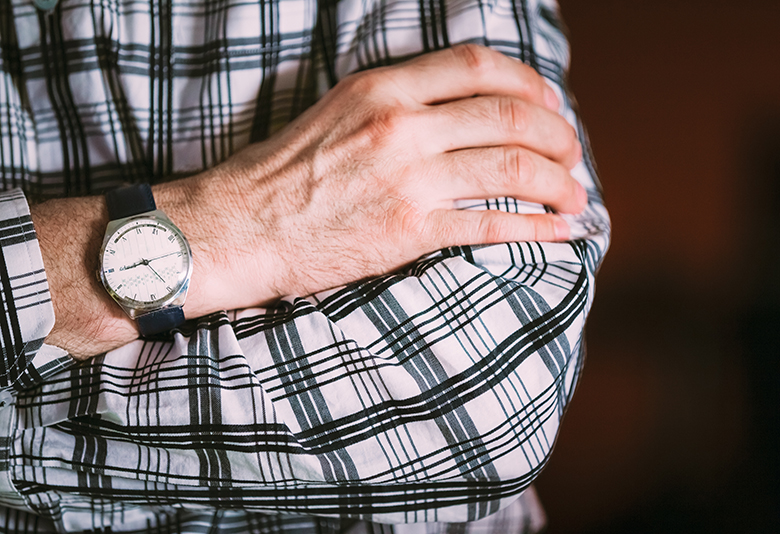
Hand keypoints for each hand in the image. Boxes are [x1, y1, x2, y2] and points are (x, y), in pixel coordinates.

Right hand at [33, 44, 584, 358]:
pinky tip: (558, 231)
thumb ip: (397, 105)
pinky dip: (535, 227)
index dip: (528, 82)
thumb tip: (456, 113)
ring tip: (578, 196)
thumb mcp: (338, 113)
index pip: (478, 66)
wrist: (239, 227)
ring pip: (511, 169)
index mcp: (383, 89)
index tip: (550, 103)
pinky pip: (490, 223)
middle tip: (574, 155)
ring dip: (558, 182)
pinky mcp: (407, 230)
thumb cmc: (283, 174)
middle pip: (510, 117)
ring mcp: (407, 178)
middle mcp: (401, 125)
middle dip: (558, 135)